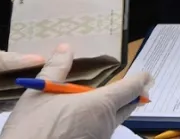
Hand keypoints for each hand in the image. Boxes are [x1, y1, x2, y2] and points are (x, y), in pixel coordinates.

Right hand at [0, 44, 151, 138]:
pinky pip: (100, 133)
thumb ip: (56, 70)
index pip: (130, 90)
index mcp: (99, 105)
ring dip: (112, 111)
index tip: (147, 75)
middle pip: (127, 108)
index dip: (140, 80)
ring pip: (113, 122)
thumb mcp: (39, 94)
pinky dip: (97, 124)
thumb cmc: (32, 129)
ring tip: (99, 100)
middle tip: (132, 87)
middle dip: (131, 96)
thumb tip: (66, 49)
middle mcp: (105, 125)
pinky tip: (82, 120)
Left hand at [0, 46, 45, 129]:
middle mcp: (6, 89)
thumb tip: (41, 59)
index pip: (32, 72)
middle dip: (28, 91)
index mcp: (8, 69)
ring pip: (10, 106)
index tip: (58, 72)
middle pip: (27, 92)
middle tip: (28, 86)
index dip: (44, 73)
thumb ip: (10, 61)